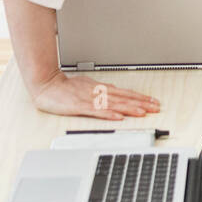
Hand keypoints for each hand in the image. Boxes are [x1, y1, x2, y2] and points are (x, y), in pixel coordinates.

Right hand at [30, 71, 160, 119]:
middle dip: (141, 103)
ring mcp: (89, 99)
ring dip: (130, 108)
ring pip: (114, 104)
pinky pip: (96, 111)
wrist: (46, 84)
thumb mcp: (87, 85)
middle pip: (123, 98)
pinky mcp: (79, 106)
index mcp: (100, 88)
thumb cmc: (64, 87)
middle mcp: (98, 92)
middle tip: (156, 107)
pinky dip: (108, 114)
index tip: (153, 101)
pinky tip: (118, 117)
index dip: (140, 97)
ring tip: (143, 112)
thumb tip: (115, 92)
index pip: (125, 93)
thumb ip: (101, 90)